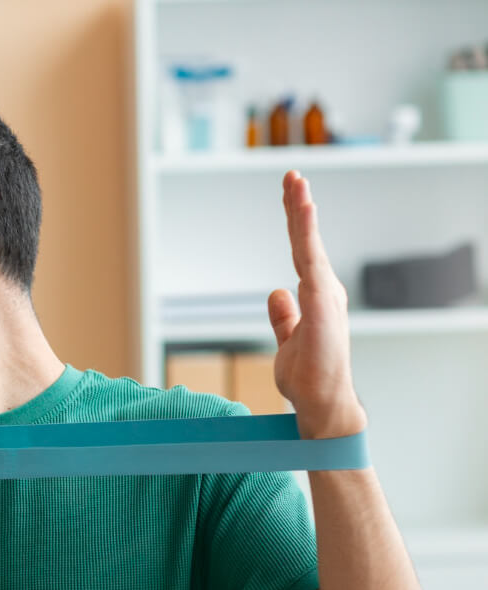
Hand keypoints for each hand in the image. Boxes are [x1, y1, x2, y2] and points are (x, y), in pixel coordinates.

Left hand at [267, 171, 366, 438]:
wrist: (321, 402)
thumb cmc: (309, 376)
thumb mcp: (288, 340)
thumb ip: (284, 316)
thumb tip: (277, 293)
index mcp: (316, 296)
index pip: (302, 251)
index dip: (297, 223)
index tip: (291, 194)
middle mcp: (324, 291)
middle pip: (306, 241)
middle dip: (299, 207)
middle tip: (291, 176)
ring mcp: (325, 297)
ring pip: (309, 247)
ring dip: (303, 214)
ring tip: (296, 184)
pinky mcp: (321, 306)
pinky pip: (312, 265)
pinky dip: (308, 238)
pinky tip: (305, 216)